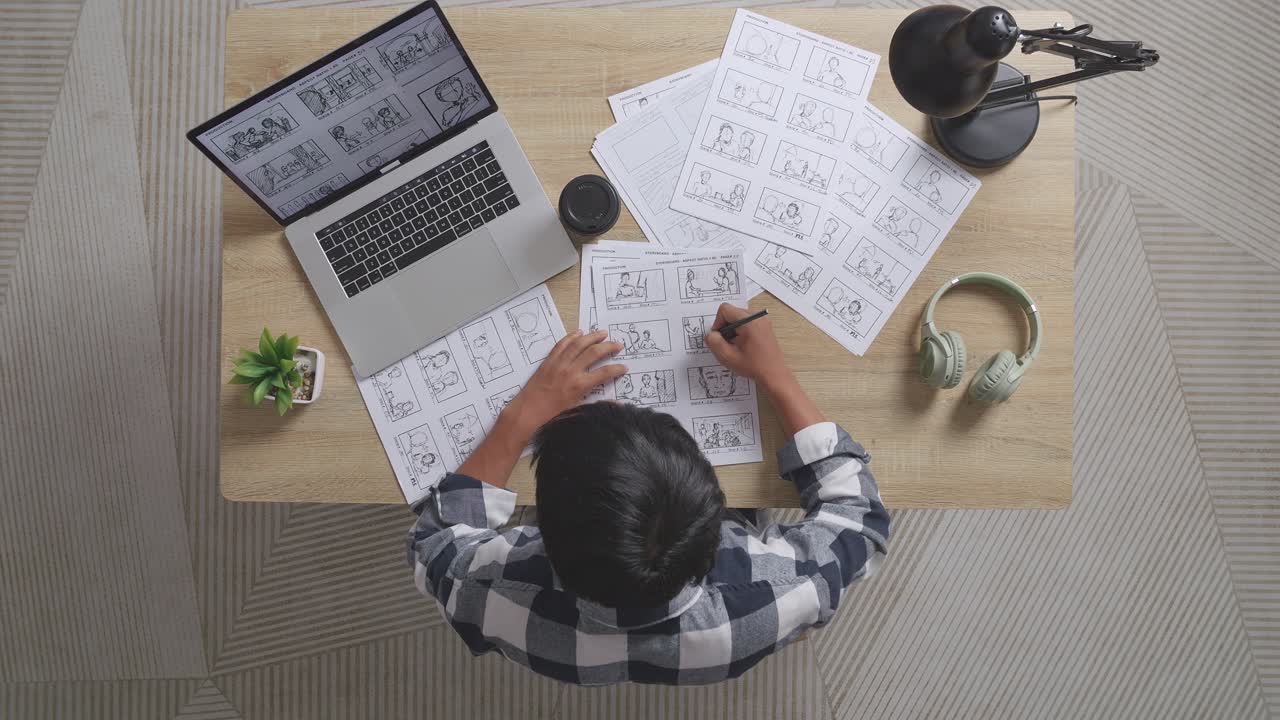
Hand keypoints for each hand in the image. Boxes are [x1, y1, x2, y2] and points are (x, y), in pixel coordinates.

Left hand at [501, 330, 625, 438]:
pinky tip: (579, 333)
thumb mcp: (576, 411)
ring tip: (603, 333)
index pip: (605, 373)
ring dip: (593, 337)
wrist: (527, 412)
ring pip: (579, 344)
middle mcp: (570, 371)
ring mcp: (559, 364)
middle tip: (618, 344)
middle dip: (609, 347)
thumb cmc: (551, 415)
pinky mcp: (549, 361)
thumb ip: (596, 405)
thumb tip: (616, 405)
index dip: (617, 369)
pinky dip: (571, 337)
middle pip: (594, 353)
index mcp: (579, 386)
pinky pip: (561, 344)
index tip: (624, 367)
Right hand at [705, 304, 822, 434]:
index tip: (720, 338)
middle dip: (726, 327)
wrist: (773, 374)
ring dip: (733, 330)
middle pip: (732, 312)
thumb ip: (714, 342)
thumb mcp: (727, 356)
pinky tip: (744, 345)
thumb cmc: (752, 366)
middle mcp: (757, 316)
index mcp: (749, 321)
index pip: (725, 309)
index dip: (717, 323)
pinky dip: (741, 331)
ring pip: (739, 317)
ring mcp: (763, 320)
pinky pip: (747, 322)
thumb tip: (711, 334)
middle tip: (728, 344)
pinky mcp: (765, 326)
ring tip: (736, 346)